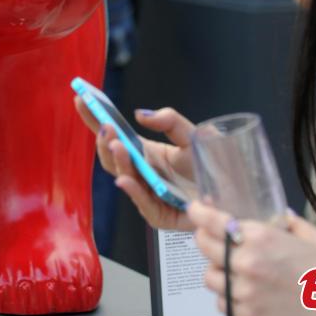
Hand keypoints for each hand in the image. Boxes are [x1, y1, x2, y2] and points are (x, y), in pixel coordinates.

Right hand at [74, 99, 214, 230]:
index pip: (114, 135)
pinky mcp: (159, 215)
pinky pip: (142, 203)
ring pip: (124, 177)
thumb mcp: (191, 136)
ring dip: (118, 161)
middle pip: (112, 158)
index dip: (95, 119)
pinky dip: (132, 190)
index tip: (82, 99)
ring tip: (116, 144)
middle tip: (105, 127)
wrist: (234, 195)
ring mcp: (147, 195)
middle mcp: (141, 173)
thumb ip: (170, 121)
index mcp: (145, 152)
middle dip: (105, 142)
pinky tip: (125, 178)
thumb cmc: (211, 167)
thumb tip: (140, 115)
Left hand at [188, 202, 315, 315]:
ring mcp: (244, 292)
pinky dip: (229, 296)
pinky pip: (223, 302)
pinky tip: (246, 293)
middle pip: (204, 247)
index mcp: (260, 237)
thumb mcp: (314, 236)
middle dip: (207, 239)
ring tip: (235, 269)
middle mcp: (246, 262)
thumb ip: (288, 223)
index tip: (194, 208)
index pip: (212, 221)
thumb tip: (277, 217)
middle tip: (218, 239)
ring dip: (218, 271)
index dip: (198, 212)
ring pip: (210, 277)